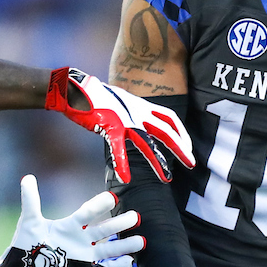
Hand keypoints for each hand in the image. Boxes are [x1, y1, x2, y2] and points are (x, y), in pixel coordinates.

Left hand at [0, 175, 143, 266]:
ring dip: (125, 245)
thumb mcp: (30, 222)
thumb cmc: (26, 246)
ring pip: (110, 248)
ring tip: (141, 241)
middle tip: (135, 216)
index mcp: (71, 225)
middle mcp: (82, 239)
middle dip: (119, 224)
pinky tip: (130, 263)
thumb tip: (27, 178)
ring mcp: (85, 255)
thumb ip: (31, 200)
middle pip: (104, 229)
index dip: (99, 205)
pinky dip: (117, 266)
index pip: (88, 212)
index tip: (111, 197)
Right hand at [44, 67, 193, 183]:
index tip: (188, 147)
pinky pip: (117, 148)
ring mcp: (124, 119)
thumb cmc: (94, 97)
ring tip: (167, 178)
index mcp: (140, 106)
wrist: (75, 88)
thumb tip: (137, 123)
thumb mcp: (120, 103)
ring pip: (147, 142)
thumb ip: (131, 113)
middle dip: (181, 148)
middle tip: (192, 164)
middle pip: (166, 131)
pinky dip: (122, 163)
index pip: (169, 118)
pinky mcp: (109, 126)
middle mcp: (137, 112)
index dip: (181, 132)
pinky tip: (125, 178)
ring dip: (158, 161)